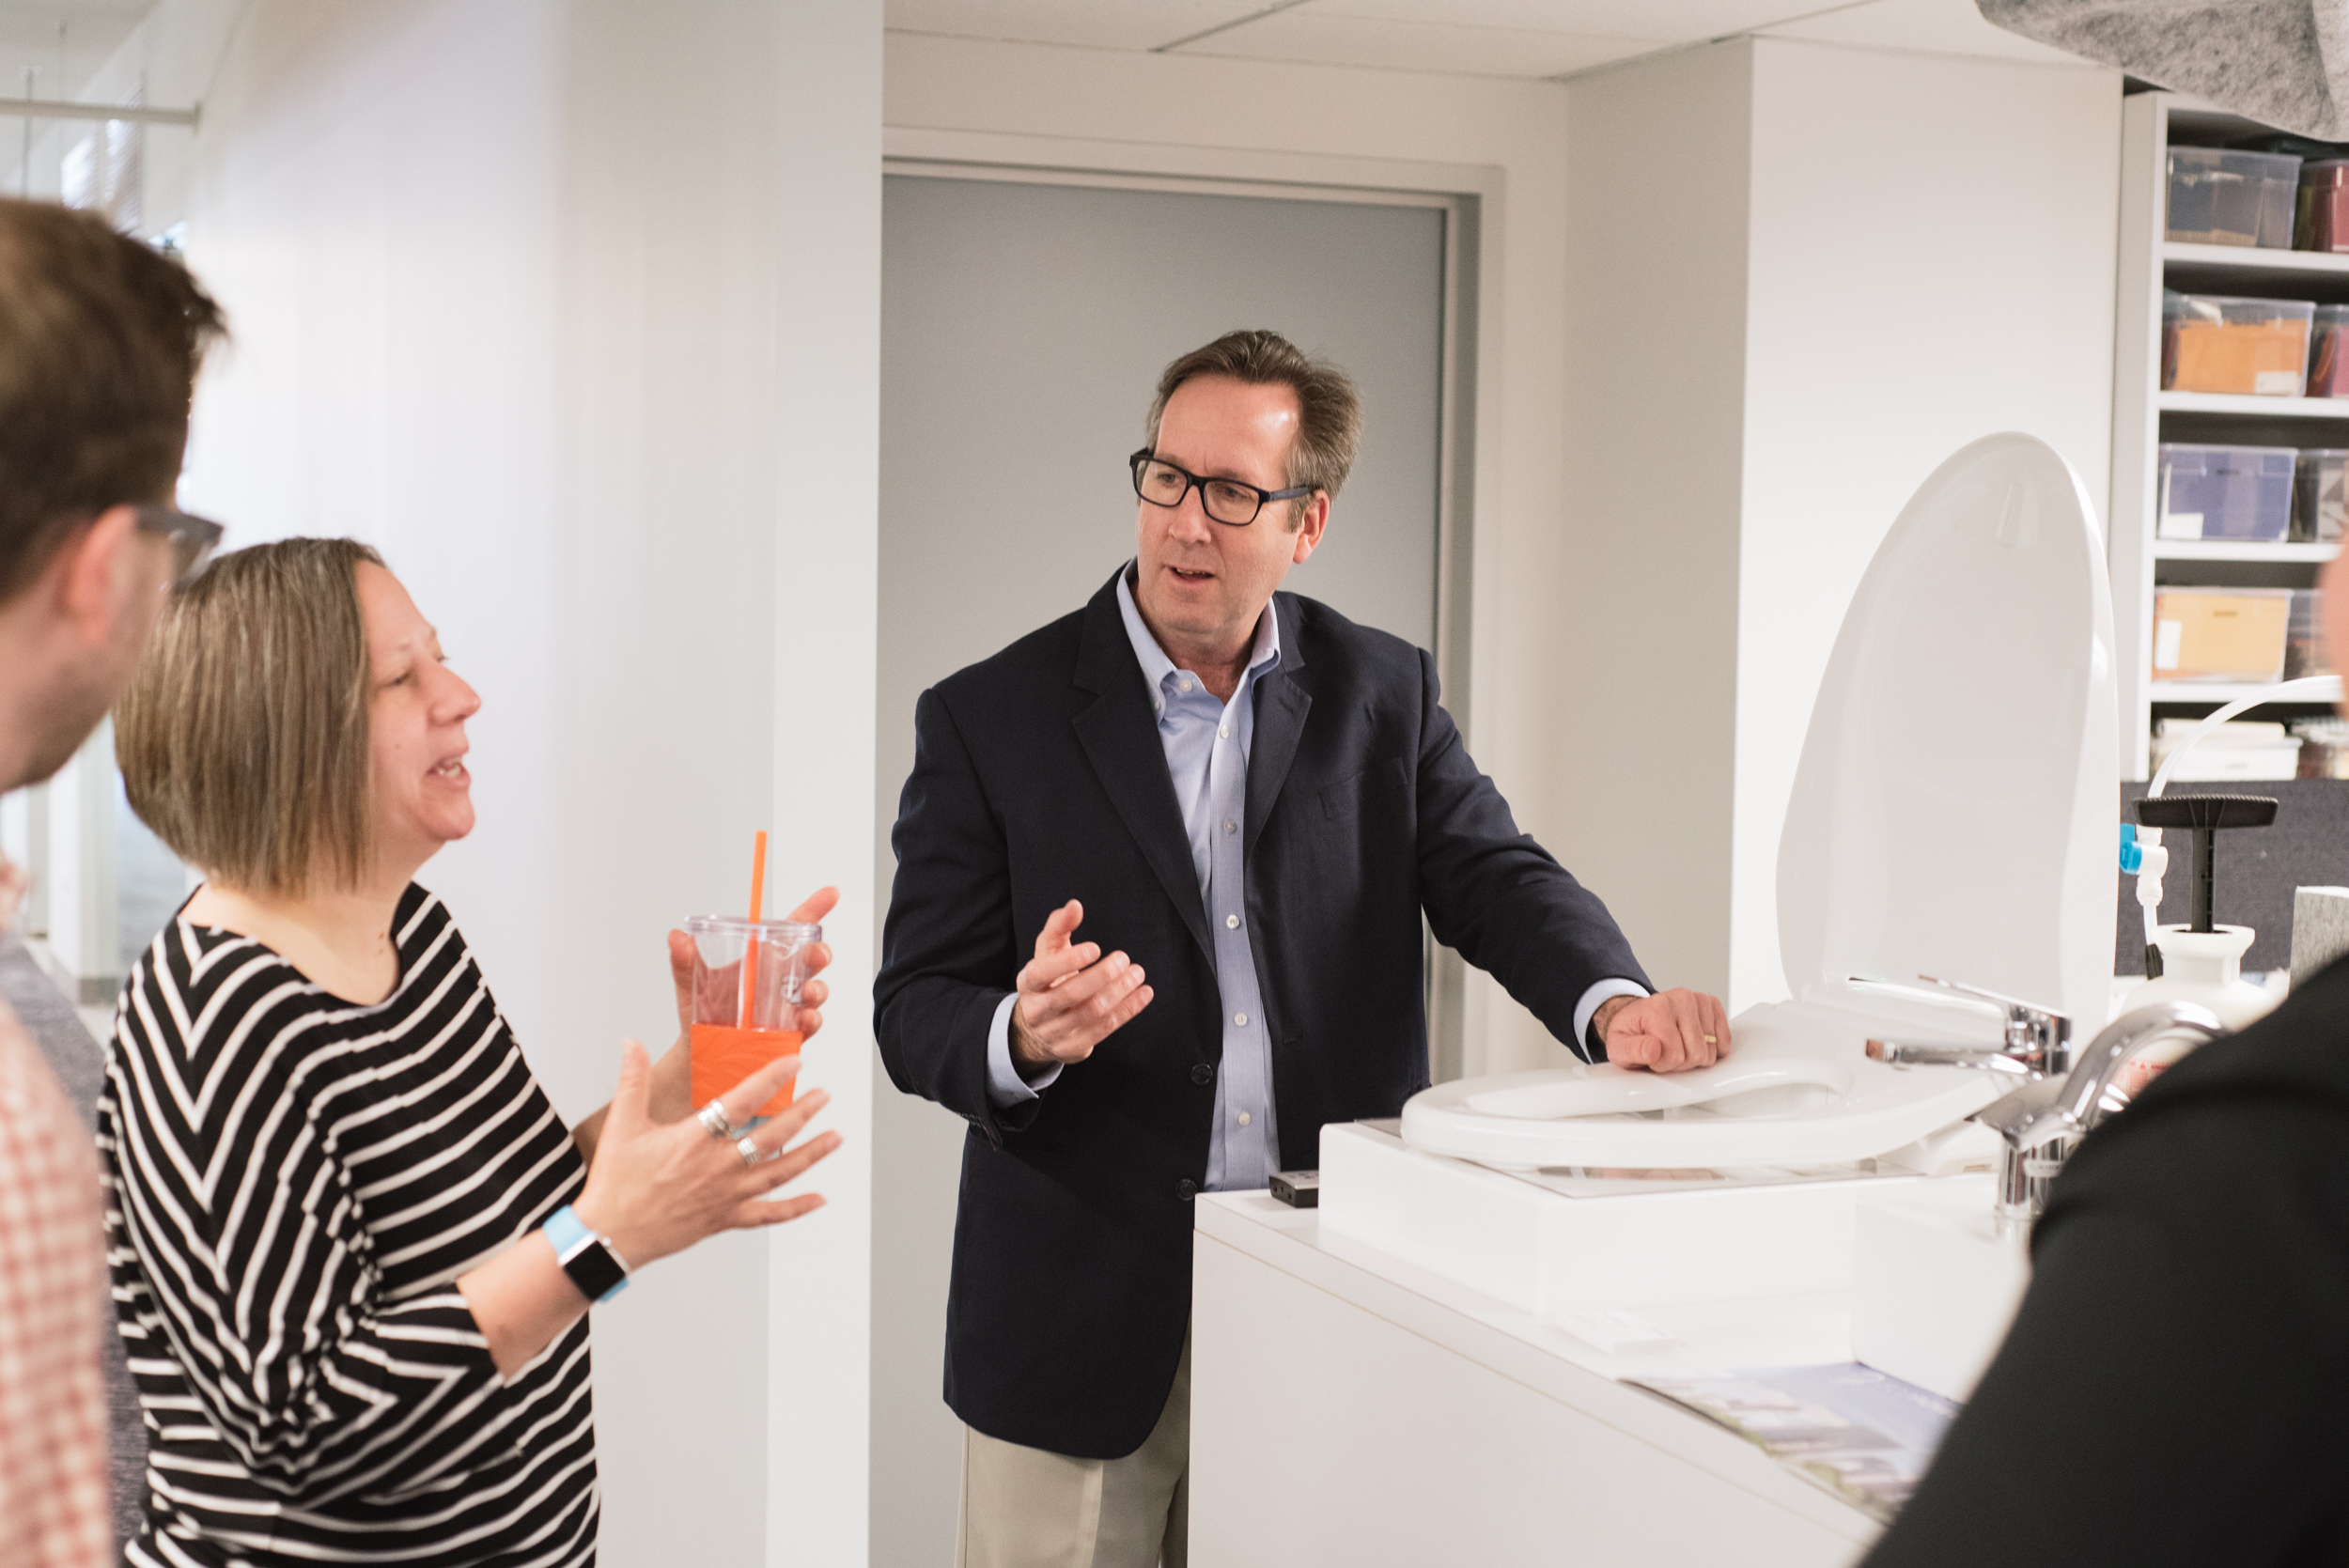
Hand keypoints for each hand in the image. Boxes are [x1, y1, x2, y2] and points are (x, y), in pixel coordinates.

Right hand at [574, 1039, 839, 1271]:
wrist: (609, 1236)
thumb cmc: (615, 1182)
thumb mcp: (622, 1126)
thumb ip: (633, 1080)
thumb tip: (632, 1043)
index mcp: (694, 1140)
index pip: (742, 1102)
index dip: (771, 1078)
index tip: (794, 1061)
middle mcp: (717, 1168)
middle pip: (771, 1136)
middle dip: (803, 1113)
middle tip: (825, 1095)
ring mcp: (725, 1196)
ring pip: (779, 1173)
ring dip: (811, 1154)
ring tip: (836, 1137)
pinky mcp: (725, 1220)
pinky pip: (768, 1215)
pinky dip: (796, 1208)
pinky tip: (820, 1199)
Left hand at [650, 886, 838, 1123]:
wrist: (699, 1056)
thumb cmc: (700, 1015)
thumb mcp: (690, 985)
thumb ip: (684, 961)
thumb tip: (677, 937)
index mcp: (761, 960)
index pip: (793, 929)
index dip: (815, 909)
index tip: (831, 893)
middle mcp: (779, 981)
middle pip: (813, 958)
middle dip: (821, 953)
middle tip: (815, 956)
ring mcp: (787, 1007)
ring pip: (816, 991)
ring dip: (818, 990)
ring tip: (806, 994)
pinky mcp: (789, 1032)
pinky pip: (809, 1024)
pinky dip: (811, 1020)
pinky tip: (803, 1019)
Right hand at [1008, 899, 1152, 1076]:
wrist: (1038, 1029)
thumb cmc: (1048, 981)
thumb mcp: (1048, 953)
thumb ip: (1059, 926)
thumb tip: (1075, 905)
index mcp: (1028, 983)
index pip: (1042, 972)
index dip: (1068, 960)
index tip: (1095, 947)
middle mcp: (1037, 1009)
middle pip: (1070, 993)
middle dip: (1101, 975)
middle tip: (1124, 959)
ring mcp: (1054, 1032)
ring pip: (1091, 1013)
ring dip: (1119, 992)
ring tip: (1137, 973)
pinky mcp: (1073, 1047)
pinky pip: (1104, 1029)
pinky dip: (1127, 1010)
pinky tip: (1143, 994)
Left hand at [1598, 989, 1729, 1073]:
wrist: (1637, 1018)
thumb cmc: (1630, 1033)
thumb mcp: (1618, 1047)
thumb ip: (1632, 1051)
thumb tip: (1652, 1050)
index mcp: (1657, 1007)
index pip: (1674, 1055)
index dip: (1662, 1064)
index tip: (1651, 1055)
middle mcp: (1681, 998)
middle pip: (1696, 1054)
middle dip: (1680, 1062)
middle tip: (1665, 1051)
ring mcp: (1699, 999)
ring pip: (1711, 1051)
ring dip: (1695, 1057)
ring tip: (1677, 1046)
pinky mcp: (1712, 1005)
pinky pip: (1724, 1040)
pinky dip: (1712, 1048)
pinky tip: (1694, 1042)